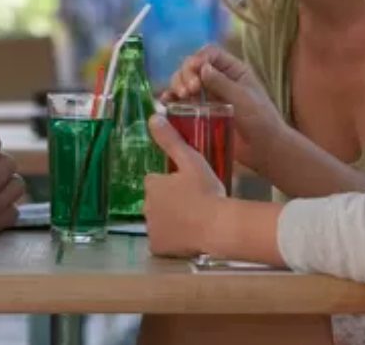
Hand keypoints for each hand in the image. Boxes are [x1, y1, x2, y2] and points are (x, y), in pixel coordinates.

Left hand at [143, 115, 226, 256]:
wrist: (218, 226)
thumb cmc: (206, 191)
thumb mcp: (191, 160)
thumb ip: (171, 139)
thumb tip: (153, 117)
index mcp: (153, 184)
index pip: (156, 181)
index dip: (172, 183)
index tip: (188, 187)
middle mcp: (146, 206)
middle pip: (156, 202)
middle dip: (170, 202)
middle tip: (194, 204)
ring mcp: (152, 229)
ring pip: (160, 221)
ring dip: (171, 221)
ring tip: (195, 221)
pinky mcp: (158, 247)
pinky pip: (162, 242)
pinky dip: (171, 241)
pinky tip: (188, 237)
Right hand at [165, 45, 285, 168]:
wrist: (263, 149)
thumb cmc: (260, 120)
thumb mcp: (243, 98)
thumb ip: (222, 83)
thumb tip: (201, 68)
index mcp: (233, 70)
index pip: (210, 54)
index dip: (198, 58)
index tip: (193, 70)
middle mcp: (217, 79)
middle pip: (193, 66)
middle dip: (186, 74)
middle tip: (190, 90)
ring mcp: (207, 95)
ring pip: (184, 82)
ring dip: (177, 85)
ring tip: (182, 96)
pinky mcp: (199, 112)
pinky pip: (180, 102)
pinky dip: (171, 100)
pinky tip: (166, 103)